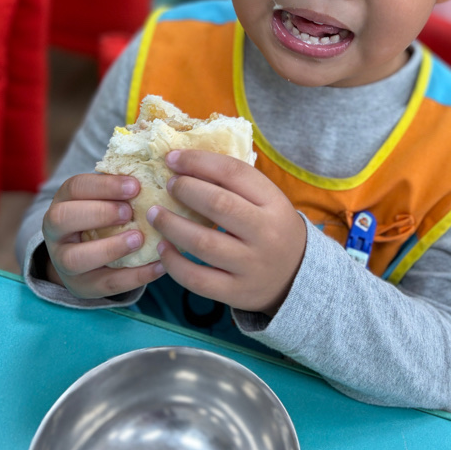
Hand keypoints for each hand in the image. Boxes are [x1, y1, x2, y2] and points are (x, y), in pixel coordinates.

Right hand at [42, 174, 165, 298]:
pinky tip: (160, 265)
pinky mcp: (82, 287)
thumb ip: (124, 186)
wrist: (85, 259)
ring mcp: (64, 262)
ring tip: (139, 239)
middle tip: (130, 212)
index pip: (75, 187)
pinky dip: (135, 276)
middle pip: (62, 218)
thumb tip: (166, 164)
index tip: (135, 185)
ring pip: (75, 258)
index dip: (104, 186)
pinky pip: (105, 285)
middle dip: (99, 213)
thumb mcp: (106, 198)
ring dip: (110, 248)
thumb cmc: (105, 217)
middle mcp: (56, 231)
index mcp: (64, 201)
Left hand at [148, 150, 306, 316]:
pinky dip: (174, 263)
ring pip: (202, 243)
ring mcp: (251, 265)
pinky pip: (197, 278)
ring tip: (154, 214)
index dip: (199, 162)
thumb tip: (185, 161)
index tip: (173, 158)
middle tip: (167, 185)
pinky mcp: (236, 292)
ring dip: (171, 225)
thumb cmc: (271, 228)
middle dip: (185, 190)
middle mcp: (265, 232)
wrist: (296, 276)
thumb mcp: (267, 200)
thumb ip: (235, 183)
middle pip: (218, 205)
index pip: (234, 172)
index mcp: (274, 202)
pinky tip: (163, 248)